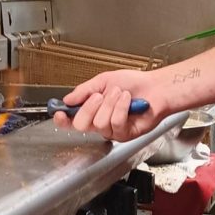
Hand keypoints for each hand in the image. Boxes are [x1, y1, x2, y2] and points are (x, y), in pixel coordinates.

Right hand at [53, 69, 169, 141]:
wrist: (155, 87)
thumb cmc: (133, 83)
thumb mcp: (104, 80)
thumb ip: (84, 91)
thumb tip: (67, 100)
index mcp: (92, 109)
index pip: (71, 121)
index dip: (63, 119)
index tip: (59, 113)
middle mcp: (100, 122)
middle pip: (80, 125)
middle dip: (89, 107)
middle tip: (100, 95)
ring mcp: (112, 130)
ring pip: (99, 123)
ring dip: (111, 103)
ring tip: (121, 95)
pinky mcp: (125, 134)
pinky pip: (115, 123)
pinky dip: (121, 108)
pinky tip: (128, 101)